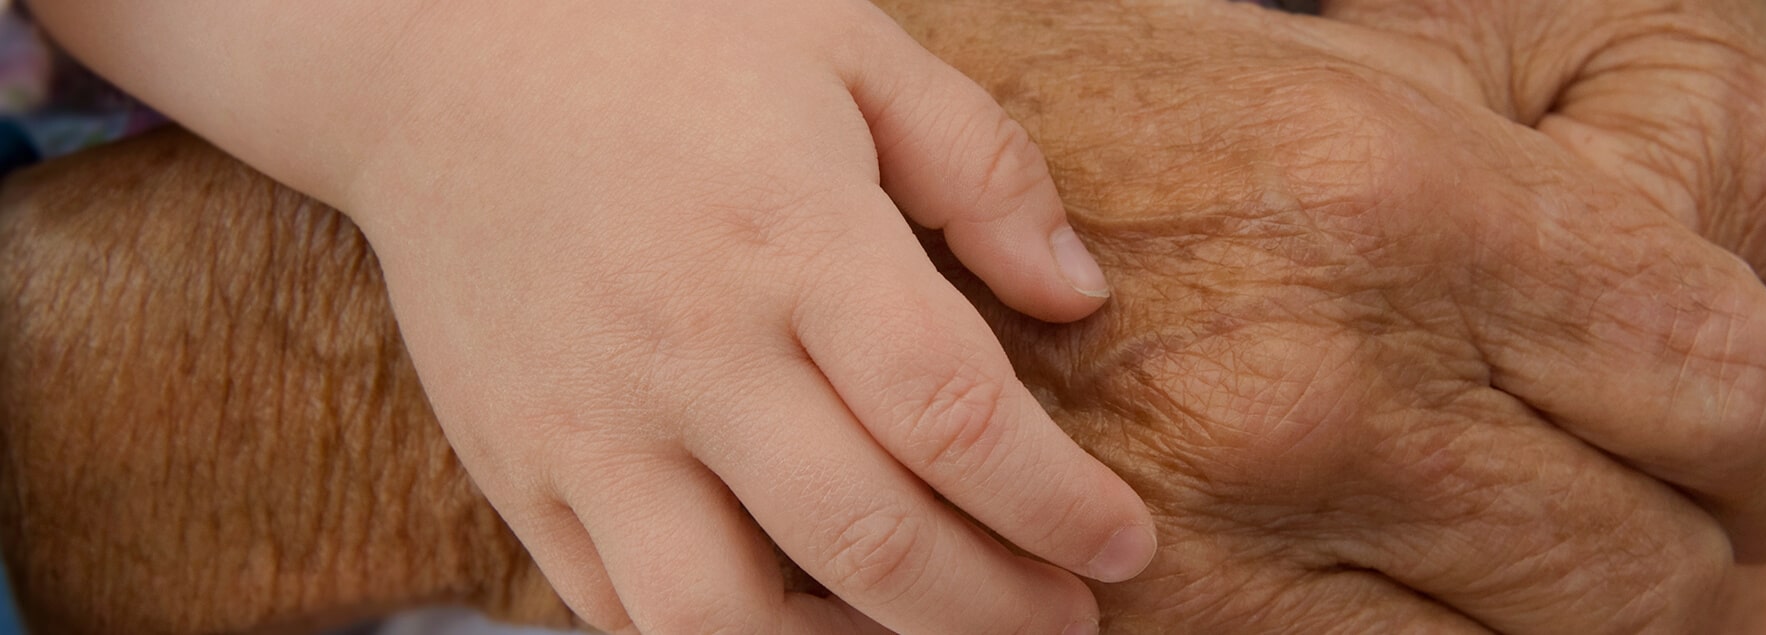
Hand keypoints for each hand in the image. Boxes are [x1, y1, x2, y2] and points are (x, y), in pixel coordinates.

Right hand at [332, 2, 1159, 632]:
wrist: (438, 59)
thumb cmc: (667, 41)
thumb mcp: (848, 47)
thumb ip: (981, 170)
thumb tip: (1077, 296)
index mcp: (793, 235)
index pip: (954, 415)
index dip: (1059, 505)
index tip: (1123, 546)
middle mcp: (690, 349)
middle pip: (868, 541)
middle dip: (994, 612)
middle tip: (1064, 621)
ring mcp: (590, 424)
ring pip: (727, 621)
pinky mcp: (517, 469)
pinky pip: (622, 611)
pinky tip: (798, 618)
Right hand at [871, 0, 1765, 629]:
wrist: (876, 196)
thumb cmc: (1135, 122)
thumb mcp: (1361, 96)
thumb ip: (1559, 222)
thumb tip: (1721, 383)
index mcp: (1403, 206)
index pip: (1726, 391)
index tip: (1747, 456)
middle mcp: (1325, 384)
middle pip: (1651, 568)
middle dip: (1674, 546)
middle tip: (1635, 506)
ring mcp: (1231, 528)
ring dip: (1545, 609)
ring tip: (1491, 532)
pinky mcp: (1161, 619)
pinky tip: (1389, 570)